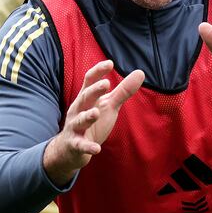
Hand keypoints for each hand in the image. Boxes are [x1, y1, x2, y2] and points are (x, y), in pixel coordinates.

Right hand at [43, 60, 143, 185]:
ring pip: (80, 120)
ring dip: (87, 117)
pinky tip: (96, 149)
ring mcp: (75, 127)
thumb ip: (123, 91)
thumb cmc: (92, 122)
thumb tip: (140, 72)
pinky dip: (88, 146)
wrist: (71, 149)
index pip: (89, 81)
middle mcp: (79, 110)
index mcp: (86, 98)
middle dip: (94, 91)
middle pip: (85, 98)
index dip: (98, 72)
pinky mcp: (75, 144)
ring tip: (96, 113)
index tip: (110, 63)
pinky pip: (81, 145)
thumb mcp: (108, 105)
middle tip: (106, 84)